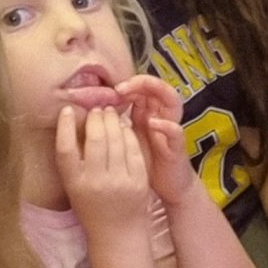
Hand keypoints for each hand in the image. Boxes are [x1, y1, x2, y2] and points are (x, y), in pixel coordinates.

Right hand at [57, 104, 153, 235]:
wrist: (118, 232)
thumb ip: (73, 160)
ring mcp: (120, 181)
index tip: (67, 110)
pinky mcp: (139, 180)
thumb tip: (74, 123)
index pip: (65, 149)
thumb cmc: (91, 206)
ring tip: (109, 113)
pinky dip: (128, 133)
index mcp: (75, 184)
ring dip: (112, 121)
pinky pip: (133, 148)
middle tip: (95, 109)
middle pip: (94, 140)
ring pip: (116, 140)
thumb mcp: (74, 186)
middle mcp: (96, 182)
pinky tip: (123, 126)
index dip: (65, 126)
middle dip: (95, 118)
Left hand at [65, 74, 193, 204]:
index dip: (129, 82)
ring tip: (137, 96)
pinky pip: (176, 131)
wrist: (164, 186)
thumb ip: (113, 123)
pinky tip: (153, 122)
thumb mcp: (125, 140)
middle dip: (141, 82)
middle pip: (157, 86)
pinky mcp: (177, 146)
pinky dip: (165, 125)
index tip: (110, 86)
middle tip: (121, 86)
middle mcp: (161, 115)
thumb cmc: (142, 162)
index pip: (142, 86)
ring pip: (171, 100)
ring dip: (156, 93)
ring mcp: (170, 128)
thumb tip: (90, 110)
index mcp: (148, 112)